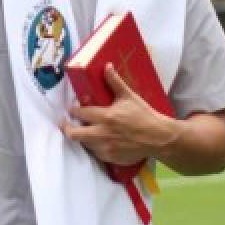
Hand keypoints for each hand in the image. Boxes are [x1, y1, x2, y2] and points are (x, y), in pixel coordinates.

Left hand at [60, 63, 177, 165]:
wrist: (158, 137)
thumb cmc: (143, 115)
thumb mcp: (129, 96)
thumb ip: (115, 81)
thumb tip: (106, 66)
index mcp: (106, 116)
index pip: (80, 113)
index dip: (73, 111)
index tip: (72, 109)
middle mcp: (102, 134)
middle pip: (74, 134)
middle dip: (67, 128)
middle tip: (66, 124)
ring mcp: (106, 148)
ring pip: (84, 144)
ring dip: (83, 137)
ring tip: (85, 131)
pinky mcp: (111, 158)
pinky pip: (96, 153)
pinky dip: (95, 146)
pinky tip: (99, 140)